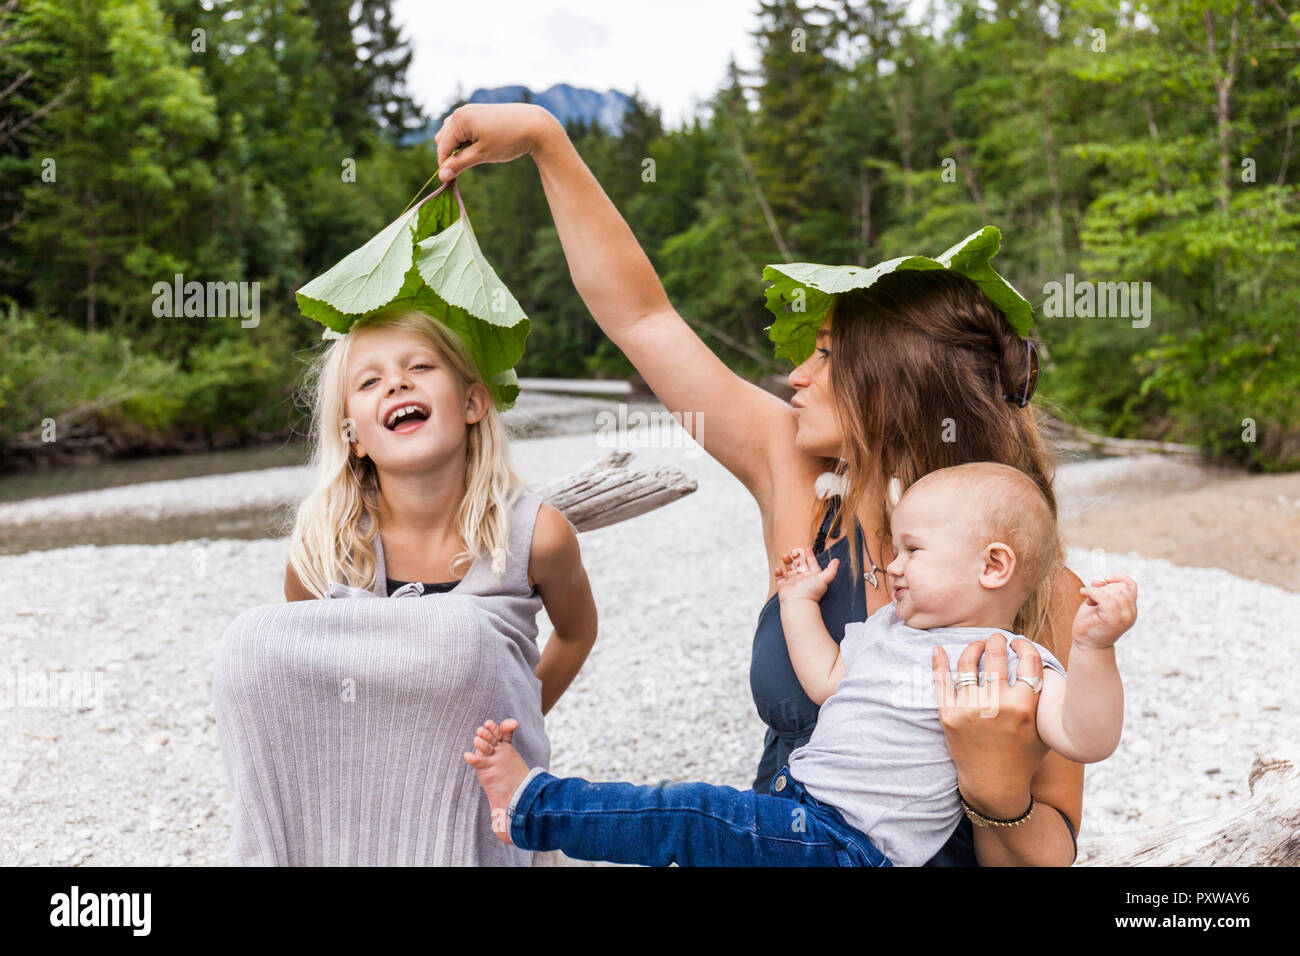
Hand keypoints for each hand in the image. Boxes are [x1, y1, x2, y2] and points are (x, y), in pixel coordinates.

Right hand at [434, 103, 561, 180]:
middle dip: (451, 155)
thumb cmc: (508, 140)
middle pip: (442, 140)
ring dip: (458, 147)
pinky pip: (462, 129)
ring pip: (452, 134)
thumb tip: (441, 176)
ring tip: (478, 153)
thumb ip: (459, 164)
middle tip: (470, 164)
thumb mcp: (481, 155)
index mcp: (458, 120)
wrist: (534, 125)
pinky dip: (466, 139)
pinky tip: (481, 145)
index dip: (445, 166)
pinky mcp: (477, 113)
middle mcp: (460, 112)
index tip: (452, 181)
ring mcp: (469, 111)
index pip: (442, 148)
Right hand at [775, 547, 836, 603]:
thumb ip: (831, 570)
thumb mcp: (824, 578)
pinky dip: (778, 572)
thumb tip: (837, 561)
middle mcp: (802, 578)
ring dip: (787, 561)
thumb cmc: (811, 591)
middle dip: (797, 556)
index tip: (807, 548)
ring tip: (785, 556)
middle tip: (794, 551)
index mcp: (812, 575)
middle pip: (799, 563)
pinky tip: (779, 569)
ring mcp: (793, 581)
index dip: (810, 555)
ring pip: (789, 568)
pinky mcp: (784, 585)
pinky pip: (780, 577)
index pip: (811, 563)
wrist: (798, 602)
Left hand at [932, 634, 1047, 817]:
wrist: (995, 785)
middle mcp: (997, 705)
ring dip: (973, 648)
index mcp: (1025, 707)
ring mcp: (970, 709)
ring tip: (978, 645)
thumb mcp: (1045, 730)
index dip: (1025, 646)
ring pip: (968, 664)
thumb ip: (1046, 700)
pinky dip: (939, 662)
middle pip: (996, 656)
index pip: (1028, 661)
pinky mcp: (949, 715)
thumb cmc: (1024, 756)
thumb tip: (1045, 665)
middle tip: (998, 638)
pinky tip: (938, 649)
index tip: (1021, 644)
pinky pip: (941, 681)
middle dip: (997, 641)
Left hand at [1072, 573, 1136, 649]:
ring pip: (1113, 591)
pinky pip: (1104, 597)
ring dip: (1097, 591)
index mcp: (1129, 609)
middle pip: (1119, 587)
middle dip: (1103, 587)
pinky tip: (1084, 594)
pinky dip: (1092, 592)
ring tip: (1090, 602)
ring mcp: (1124, 617)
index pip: (1131, 586)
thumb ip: (1103, 590)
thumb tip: (1101, 580)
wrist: (1087, 645)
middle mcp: (1130, 613)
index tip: (1105, 579)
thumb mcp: (1098, 603)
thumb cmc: (1090, 624)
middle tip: (1092, 599)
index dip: (1118, 578)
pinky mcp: (1113, 619)